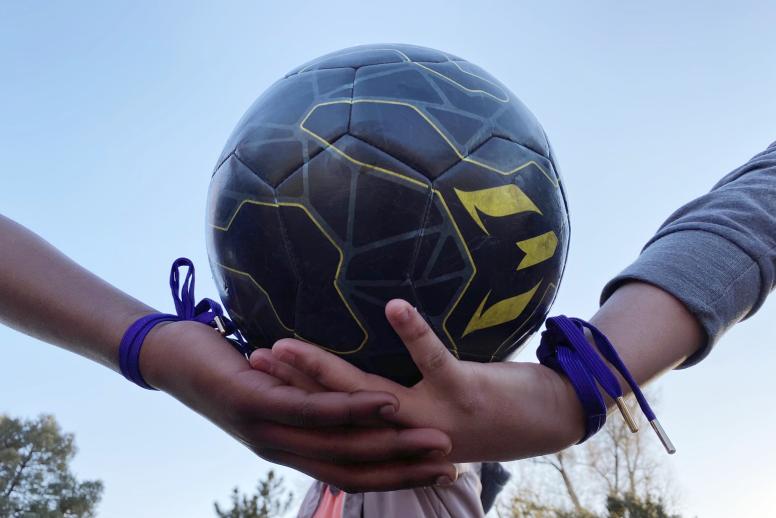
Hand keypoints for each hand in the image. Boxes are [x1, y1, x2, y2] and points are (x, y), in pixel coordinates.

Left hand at [139, 319, 456, 491]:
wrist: (171, 357)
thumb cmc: (230, 371)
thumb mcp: (276, 395)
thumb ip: (310, 407)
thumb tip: (350, 404)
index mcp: (289, 450)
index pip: (350, 475)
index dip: (397, 478)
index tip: (440, 472)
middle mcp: (281, 450)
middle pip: (353, 469)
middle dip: (406, 469)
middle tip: (453, 464)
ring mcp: (266, 431)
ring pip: (339, 445)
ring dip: (392, 443)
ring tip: (435, 439)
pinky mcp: (255, 405)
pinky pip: (311, 410)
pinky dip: (353, 409)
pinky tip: (387, 400)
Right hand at [251, 300, 585, 462]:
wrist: (547, 422)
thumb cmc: (485, 405)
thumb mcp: (432, 405)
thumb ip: (394, 394)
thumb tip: (355, 377)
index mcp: (396, 432)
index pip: (331, 415)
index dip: (290, 394)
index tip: (253, 373)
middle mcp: (407, 433)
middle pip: (336, 409)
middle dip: (289, 384)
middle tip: (250, 360)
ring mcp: (435, 417)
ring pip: (369, 394)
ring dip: (325, 368)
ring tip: (288, 344)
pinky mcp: (465, 394)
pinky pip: (433, 360)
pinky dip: (413, 333)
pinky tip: (393, 306)